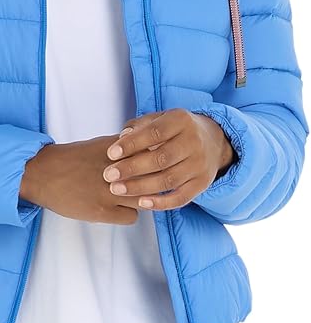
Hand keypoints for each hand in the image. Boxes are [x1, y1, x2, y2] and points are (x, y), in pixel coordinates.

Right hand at [23, 135, 142, 224]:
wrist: (42, 173)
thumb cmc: (69, 159)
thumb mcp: (97, 145)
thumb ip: (121, 149)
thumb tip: (144, 153)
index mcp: (114, 149)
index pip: (150, 153)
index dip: (154, 161)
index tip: (154, 165)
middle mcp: (114, 169)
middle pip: (151, 177)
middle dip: (152, 181)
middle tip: (148, 185)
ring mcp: (109, 191)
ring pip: (144, 198)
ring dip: (142, 199)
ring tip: (132, 198)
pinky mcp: (102, 210)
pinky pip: (132, 216)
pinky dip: (129, 213)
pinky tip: (119, 209)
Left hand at [103, 108, 236, 210]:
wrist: (213, 141)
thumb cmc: (175, 129)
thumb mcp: (160, 118)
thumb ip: (140, 125)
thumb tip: (122, 137)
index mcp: (181, 120)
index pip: (155, 133)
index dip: (132, 144)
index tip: (111, 153)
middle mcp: (194, 142)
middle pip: (161, 158)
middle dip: (132, 168)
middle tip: (108, 175)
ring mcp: (199, 164)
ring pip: (169, 179)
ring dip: (140, 187)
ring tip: (117, 189)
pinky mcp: (202, 184)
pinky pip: (181, 197)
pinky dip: (161, 202)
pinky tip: (142, 203)